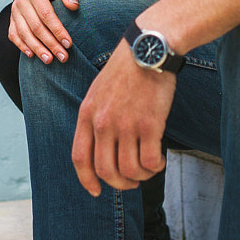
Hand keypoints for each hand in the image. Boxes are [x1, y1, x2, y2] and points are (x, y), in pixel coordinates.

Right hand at [9, 0, 77, 63]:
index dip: (57, 30)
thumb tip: (74, 6)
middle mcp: (21, 1)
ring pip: (23, 33)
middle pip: (35, 27)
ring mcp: (14, 11)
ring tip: (50, 61)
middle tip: (63, 57)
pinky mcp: (12, 19)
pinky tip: (32, 55)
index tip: (69, 43)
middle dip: (50, 44)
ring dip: (37, 49)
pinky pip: (13, 35)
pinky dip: (21, 46)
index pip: (46, 14)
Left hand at [73, 43, 173, 195]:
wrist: (149, 48)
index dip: (87, 180)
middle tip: (132, 181)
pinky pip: (150, 161)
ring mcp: (126, 124)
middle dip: (120, 184)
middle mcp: (103, 123)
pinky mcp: (150, 124)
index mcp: (87, 114)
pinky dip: (156, 167)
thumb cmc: (127, 69)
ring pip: (130, 171)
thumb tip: (102, 148)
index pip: (80, 158)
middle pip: (106, 171)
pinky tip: (160, 160)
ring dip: (141, 176)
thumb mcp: (98, 91)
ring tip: (149, 168)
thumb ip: (96, 118)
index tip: (97, 191)